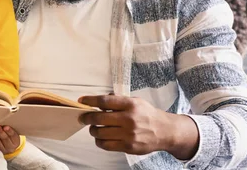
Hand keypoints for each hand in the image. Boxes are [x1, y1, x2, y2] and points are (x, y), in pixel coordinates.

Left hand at [0, 125, 19, 154]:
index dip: (9, 131)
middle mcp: (10, 146)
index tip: (5, 127)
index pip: (13, 135)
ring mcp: (2, 149)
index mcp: (15, 141)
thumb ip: (9, 128)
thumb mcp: (13, 133)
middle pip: (5, 138)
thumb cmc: (11, 136)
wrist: (9, 147)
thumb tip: (5, 119)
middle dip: (0, 132)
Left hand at [79, 95, 198, 158]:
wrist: (165, 131)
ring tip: (93, 128)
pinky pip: (106, 145)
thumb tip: (97, 102)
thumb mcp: (135, 101)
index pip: (104, 101)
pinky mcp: (128, 146)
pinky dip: (99, 141)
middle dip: (86, 117)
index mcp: (130, 104)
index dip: (90, 100)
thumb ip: (117, 101)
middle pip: (99, 117)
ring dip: (93, 130)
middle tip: (82, 117)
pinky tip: (100, 138)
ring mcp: (129, 134)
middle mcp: (129, 119)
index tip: (81, 101)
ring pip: (100, 132)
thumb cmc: (146, 114)